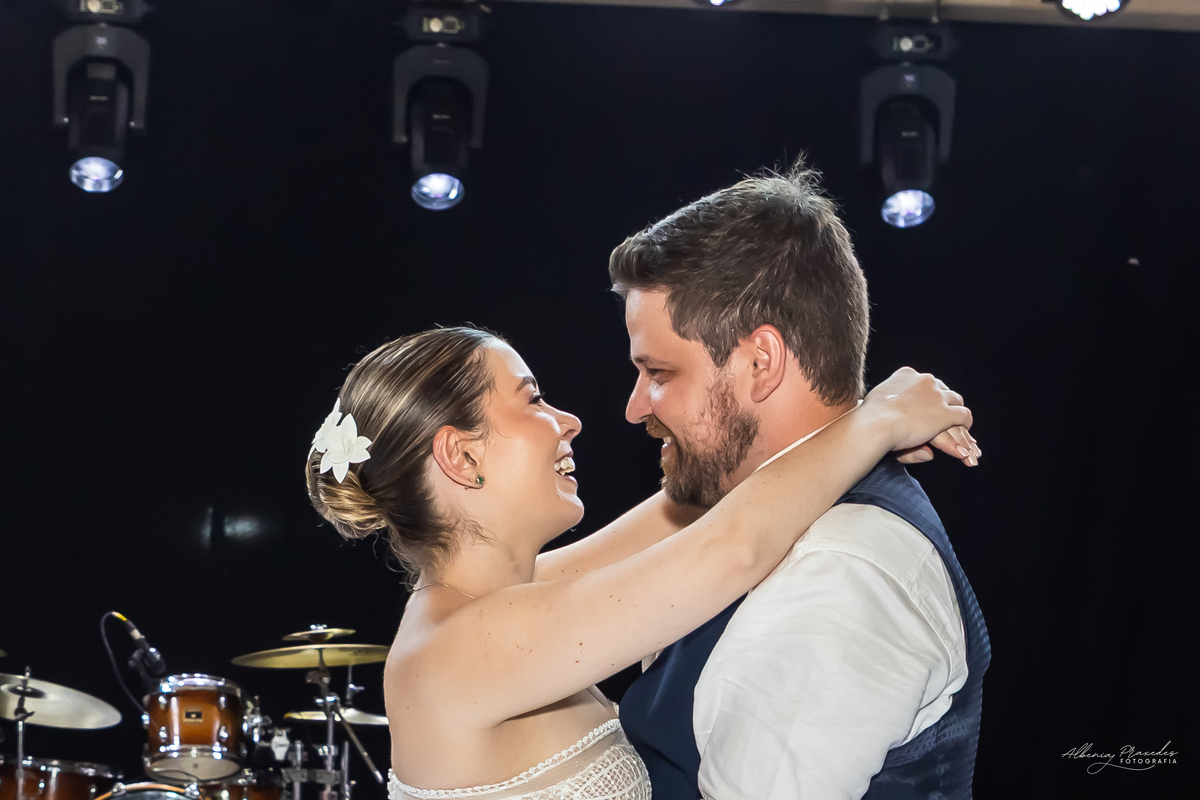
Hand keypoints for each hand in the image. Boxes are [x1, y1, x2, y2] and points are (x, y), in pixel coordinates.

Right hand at [861, 368, 977, 464]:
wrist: (874, 424)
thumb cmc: (868, 418)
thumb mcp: (879, 407)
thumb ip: (893, 411)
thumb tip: (897, 417)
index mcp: (906, 374)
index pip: (925, 382)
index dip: (927, 394)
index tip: (925, 405)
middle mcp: (924, 380)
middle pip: (942, 389)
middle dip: (943, 401)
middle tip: (942, 415)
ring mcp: (936, 396)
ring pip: (956, 400)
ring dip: (956, 411)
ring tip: (956, 424)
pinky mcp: (945, 413)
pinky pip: (963, 415)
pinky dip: (965, 422)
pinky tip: (963, 429)